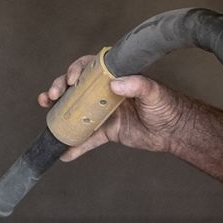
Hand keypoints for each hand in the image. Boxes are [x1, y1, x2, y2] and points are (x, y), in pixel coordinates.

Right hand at [38, 55, 187, 161]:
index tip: (71, 79)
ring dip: (59, 113)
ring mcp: (104, 113)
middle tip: (51, 95)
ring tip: (47, 112)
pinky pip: (88, 139)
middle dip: (59, 89)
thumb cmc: (167, 105)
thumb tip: (115, 84)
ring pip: (76, 112)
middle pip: (76, 88)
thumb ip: (136, 84)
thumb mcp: (153, 91)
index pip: (90, 69)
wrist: (175, 131)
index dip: (76, 70)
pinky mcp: (108, 132)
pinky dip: (76, 146)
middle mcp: (105, 94)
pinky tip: (64, 153)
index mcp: (114, 79)